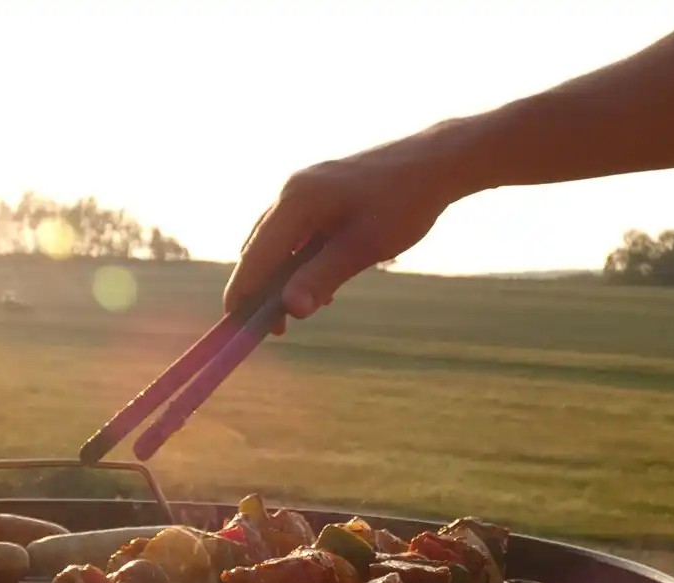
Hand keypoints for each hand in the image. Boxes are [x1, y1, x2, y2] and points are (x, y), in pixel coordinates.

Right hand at [222, 122, 475, 327]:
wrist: (437, 161)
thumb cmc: (404, 203)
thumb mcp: (363, 247)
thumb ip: (322, 277)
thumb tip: (290, 311)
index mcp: (296, 201)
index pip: (256, 256)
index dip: (242, 293)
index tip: (236, 327)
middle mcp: (292, 191)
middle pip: (260, 249)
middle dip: (262, 290)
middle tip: (276, 329)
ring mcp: (306, 189)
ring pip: (279, 242)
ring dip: (285, 277)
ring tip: (304, 309)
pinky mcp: (321, 192)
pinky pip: (298, 232)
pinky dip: (301, 260)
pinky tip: (324, 281)